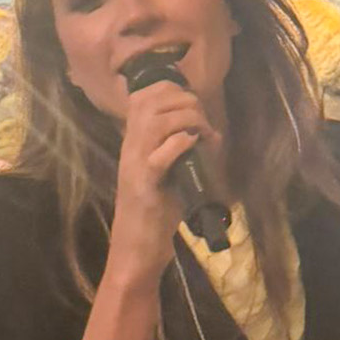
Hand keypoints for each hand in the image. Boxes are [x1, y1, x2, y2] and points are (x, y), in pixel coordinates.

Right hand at [107, 80, 221, 284]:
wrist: (137, 248)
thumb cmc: (155, 211)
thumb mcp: (166, 171)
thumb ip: (179, 148)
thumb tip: (209, 133)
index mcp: (133, 140)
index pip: (146, 94)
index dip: (174, 91)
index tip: (196, 109)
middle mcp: (130, 146)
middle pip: (152, 100)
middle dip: (187, 103)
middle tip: (204, 126)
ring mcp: (135, 163)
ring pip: (158, 120)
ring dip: (189, 121)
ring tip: (204, 138)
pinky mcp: (145, 184)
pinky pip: (162, 153)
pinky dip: (182, 144)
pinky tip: (195, 150)